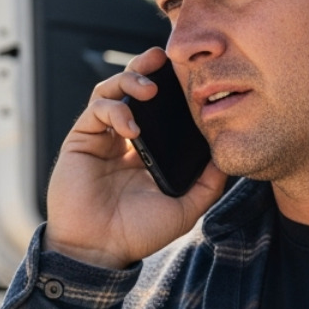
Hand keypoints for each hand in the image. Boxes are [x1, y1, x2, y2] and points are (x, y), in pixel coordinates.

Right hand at [44, 47, 228, 268]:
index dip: (169, 86)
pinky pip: (96, 110)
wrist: (100, 250)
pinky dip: (115, 110)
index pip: (158, 108)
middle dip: (146, 68)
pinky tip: (131, 126)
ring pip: (110, 91)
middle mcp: (123, 138)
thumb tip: (227, 156)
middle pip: (132, 89)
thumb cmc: (138, 233)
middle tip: (162, 58)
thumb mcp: (185, 208)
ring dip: (129, 80)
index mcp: (147, 150)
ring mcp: (101, 137)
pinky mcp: (81, 140)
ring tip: (149, 89)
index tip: (188, 72)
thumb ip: (208, 183)